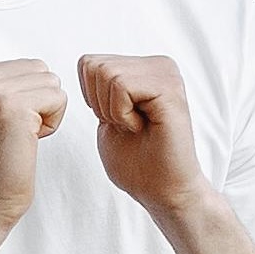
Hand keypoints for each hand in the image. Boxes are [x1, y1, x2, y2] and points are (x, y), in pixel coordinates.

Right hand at [0, 58, 64, 224]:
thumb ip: (0, 87)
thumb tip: (37, 69)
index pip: (26, 66)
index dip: (29, 99)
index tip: (5, 127)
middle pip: (40, 70)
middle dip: (40, 102)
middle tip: (16, 134)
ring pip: (51, 83)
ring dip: (46, 114)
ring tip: (20, 138)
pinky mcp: (12, 107)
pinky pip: (58, 98)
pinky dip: (52, 124)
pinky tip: (28, 143)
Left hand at [77, 52, 204, 215]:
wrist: (163, 191)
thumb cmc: (137, 163)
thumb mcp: (107, 116)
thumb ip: (98, 87)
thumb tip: (85, 62)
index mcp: (144, 69)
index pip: (88, 62)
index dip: (91, 99)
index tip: (118, 121)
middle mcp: (159, 64)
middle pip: (94, 65)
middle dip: (99, 104)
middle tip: (128, 126)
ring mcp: (166, 73)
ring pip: (106, 73)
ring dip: (112, 111)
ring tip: (137, 127)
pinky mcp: (169, 88)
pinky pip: (121, 86)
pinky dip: (121, 113)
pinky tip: (142, 127)